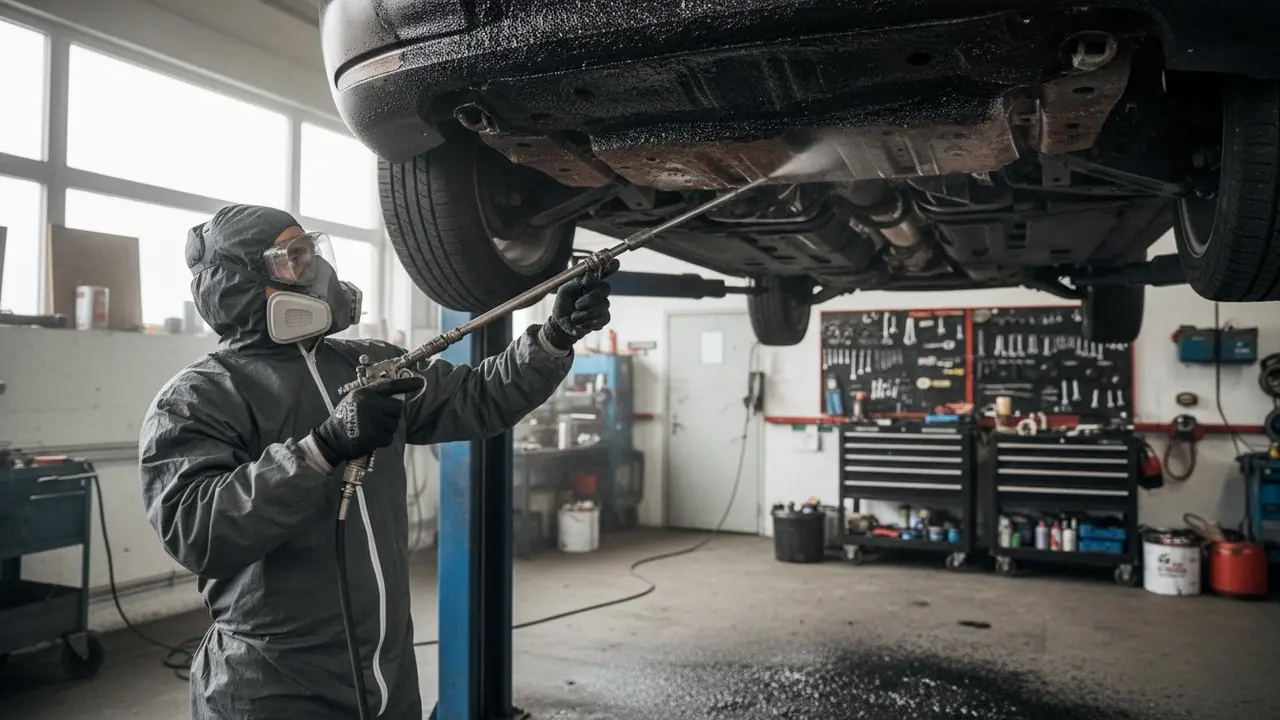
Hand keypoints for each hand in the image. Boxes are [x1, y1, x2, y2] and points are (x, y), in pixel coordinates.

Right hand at [310, 376, 424, 464]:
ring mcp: (373, 420)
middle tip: (381, 420)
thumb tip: (397, 398)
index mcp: (365, 393)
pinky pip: (389, 437)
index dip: (407, 384)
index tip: (420, 382)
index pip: (391, 386)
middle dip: (393, 415)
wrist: (331, 439)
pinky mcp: (374, 436)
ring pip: (394, 424)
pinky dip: (383, 440)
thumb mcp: (354, 400)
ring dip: (387, 429)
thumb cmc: (344, 419)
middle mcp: (370, 404)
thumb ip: (373, 397)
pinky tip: (371, 439)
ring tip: (372, 429)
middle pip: (398, 408)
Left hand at [543, 259, 618, 350]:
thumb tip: (590, 275)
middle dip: (591, 298)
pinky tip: (580, 323)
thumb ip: (577, 282)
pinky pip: (603, 318)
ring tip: (574, 316)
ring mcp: (602, 304)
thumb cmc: (563, 304)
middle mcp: (598, 291)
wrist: (561, 324)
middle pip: (605, 289)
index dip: (610, 266)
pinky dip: (589, 322)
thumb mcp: (564, 290)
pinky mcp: (604, 317)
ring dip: (585, 313)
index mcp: (589, 281)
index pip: (603, 271)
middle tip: (577, 304)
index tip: (615, 262)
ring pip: (603, 306)